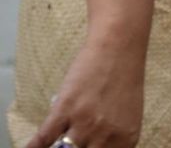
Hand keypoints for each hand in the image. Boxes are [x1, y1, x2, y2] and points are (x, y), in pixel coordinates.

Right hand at [25, 36, 144, 147]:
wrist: (119, 43)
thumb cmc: (125, 76)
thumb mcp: (127, 115)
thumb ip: (113, 137)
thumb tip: (94, 147)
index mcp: (125, 140)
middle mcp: (105, 137)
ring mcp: (84, 123)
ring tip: (56, 146)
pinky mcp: (65, 109)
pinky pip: (44, 138)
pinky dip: (34, 147)